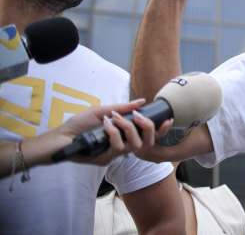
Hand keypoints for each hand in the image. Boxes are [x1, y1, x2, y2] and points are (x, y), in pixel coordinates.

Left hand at [52, 99, 172, 164]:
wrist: (59, 138)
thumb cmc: (79, 125)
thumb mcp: (103, 111)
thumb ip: (122, 109)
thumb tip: (141, 102)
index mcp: (124, 136)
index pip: (148, 136)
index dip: (161, 130)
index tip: (168, 120)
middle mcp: (122, 147)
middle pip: (147, 143)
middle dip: (147, 127)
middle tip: (138, 116)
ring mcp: (114, 154)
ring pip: (134, 146)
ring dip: (126, 128)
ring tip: (114, 118)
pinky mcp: (104, 159)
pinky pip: (117, 147)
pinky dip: (113, 132)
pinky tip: (105, 124)